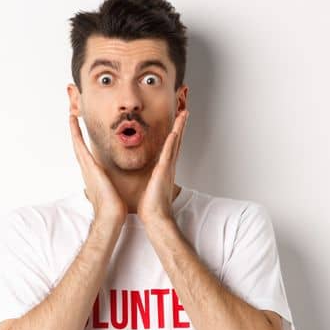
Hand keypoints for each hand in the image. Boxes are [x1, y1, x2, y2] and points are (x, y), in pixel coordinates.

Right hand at [69, 111, 126, 225]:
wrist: (110, 217)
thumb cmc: (113, 208)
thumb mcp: (111, 193)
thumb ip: (109, 186)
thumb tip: (110, 186)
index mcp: (92, 174)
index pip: (85, 154)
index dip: (81, 142)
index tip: (80, 131)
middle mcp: (87, 169)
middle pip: (77, 146)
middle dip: (74, 132)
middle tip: (71, 117)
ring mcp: (86, 168)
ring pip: (77, 144)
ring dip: (74, 130)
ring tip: (71, 116)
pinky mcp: (90, 167)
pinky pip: (80, 147)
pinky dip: (76, 134)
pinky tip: (74, 124)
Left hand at [138, 109, 187, 225]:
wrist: (155, 218)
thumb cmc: (151, 206)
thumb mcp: (150, 187)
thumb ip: (150, 180)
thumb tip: (145, 177)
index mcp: (164, 169)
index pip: (171, 147)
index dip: (175, 133)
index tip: (177, 122)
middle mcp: (169, 166)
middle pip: (176, 141)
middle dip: (181, 125)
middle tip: (185, 111)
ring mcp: (168, 168)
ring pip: (175, 143)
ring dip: (180, 128)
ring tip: (184, 114)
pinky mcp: (163, 173)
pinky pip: (168, 154)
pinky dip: (171, 143)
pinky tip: (174, 132)